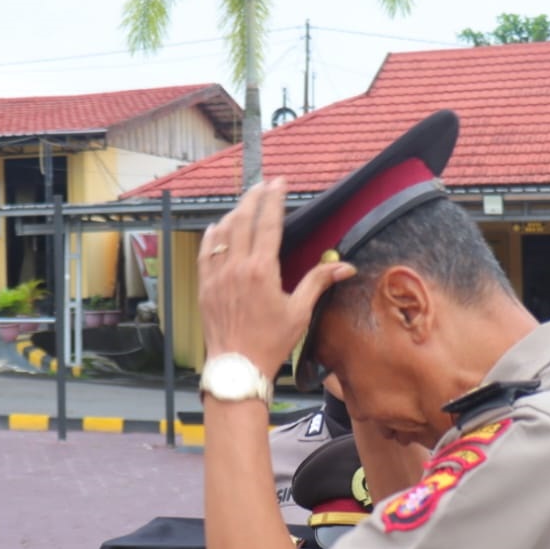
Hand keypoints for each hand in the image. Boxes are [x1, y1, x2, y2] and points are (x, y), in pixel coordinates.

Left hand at [197, 177, 355, 375]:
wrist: (237, 366)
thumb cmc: (270, 343)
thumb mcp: (299, 313)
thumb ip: (318, 283)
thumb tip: (345, 266)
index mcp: (262, 271)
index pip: (269, 224)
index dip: (274, 199)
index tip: (278, 182)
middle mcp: (237, 267)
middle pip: (243, 220)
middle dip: (253, 198)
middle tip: (262, 184)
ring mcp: (217, 276)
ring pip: (223, 233)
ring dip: (234, 214)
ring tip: (245, 204)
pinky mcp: (205, 286)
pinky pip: (205, 252)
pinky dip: (212, 236)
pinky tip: (216, 228)